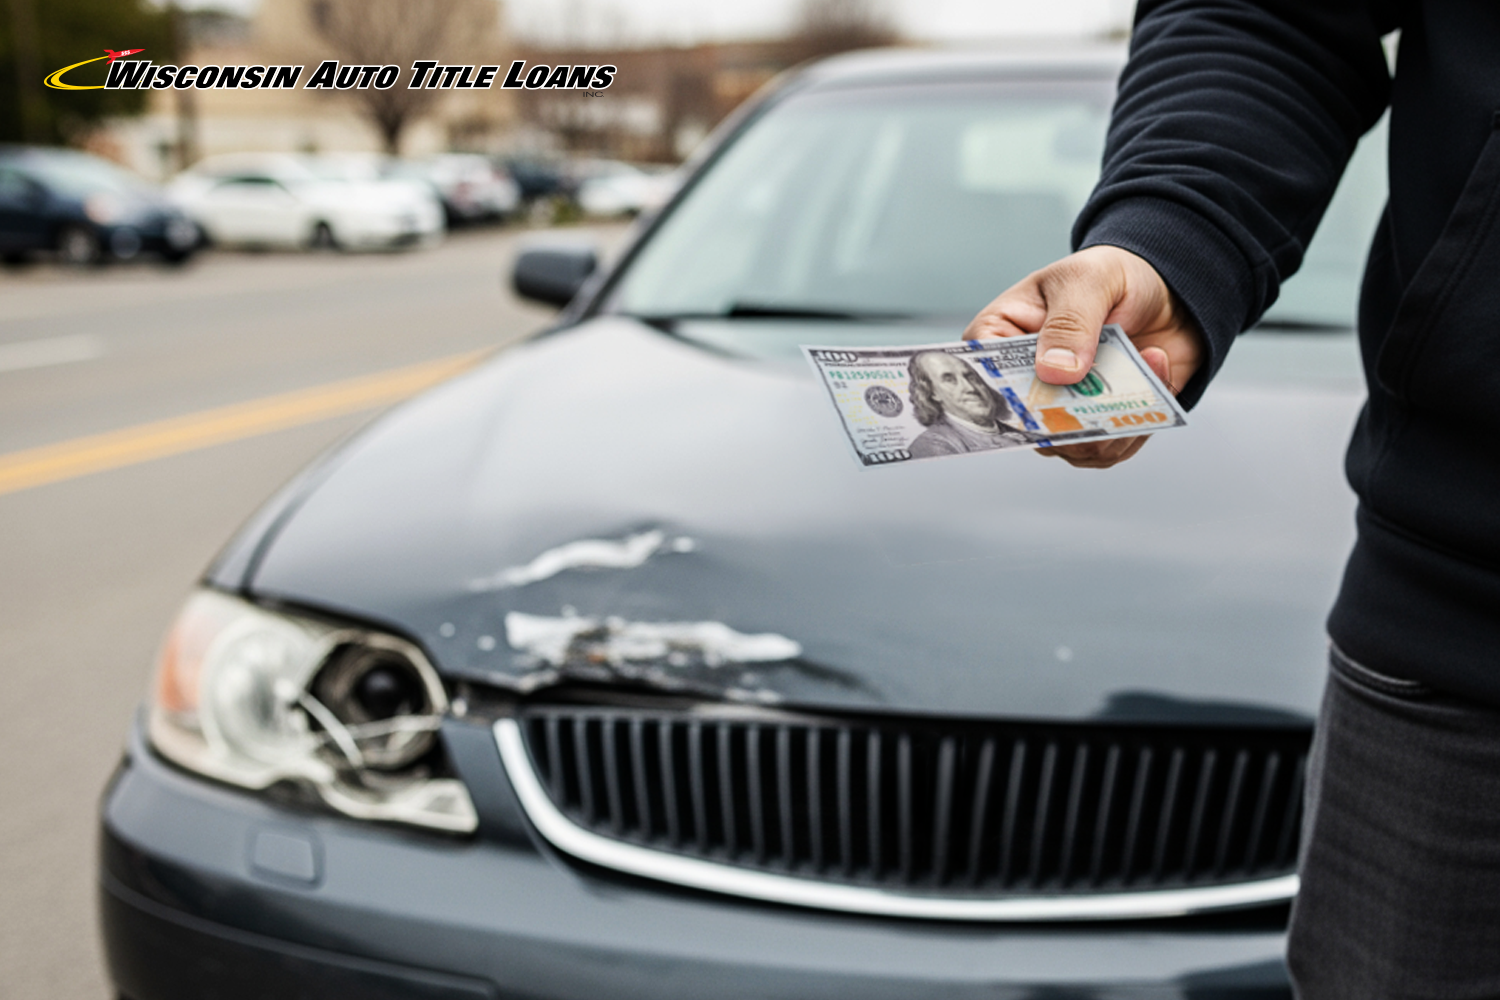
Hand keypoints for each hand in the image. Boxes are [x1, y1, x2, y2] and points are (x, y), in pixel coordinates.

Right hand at [964, 245, 1204, 468]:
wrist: (1165, 291)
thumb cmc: (1110, 275)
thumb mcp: (1087, 280)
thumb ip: (1070, 322)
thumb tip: (1054, 371)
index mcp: (1001, 339)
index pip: (982, 377)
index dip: (1006, 393)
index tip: (1044, 392)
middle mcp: (1025, 383)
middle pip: (1029, 425)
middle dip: (1074, 413)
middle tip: (1111, 377)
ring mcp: (1062, 408)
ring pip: (1073, 447)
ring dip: (1115, 416)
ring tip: (1145, 362)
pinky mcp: (1098, 424)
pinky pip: (1111, 449)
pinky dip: (1140, 418)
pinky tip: (1156, 369)